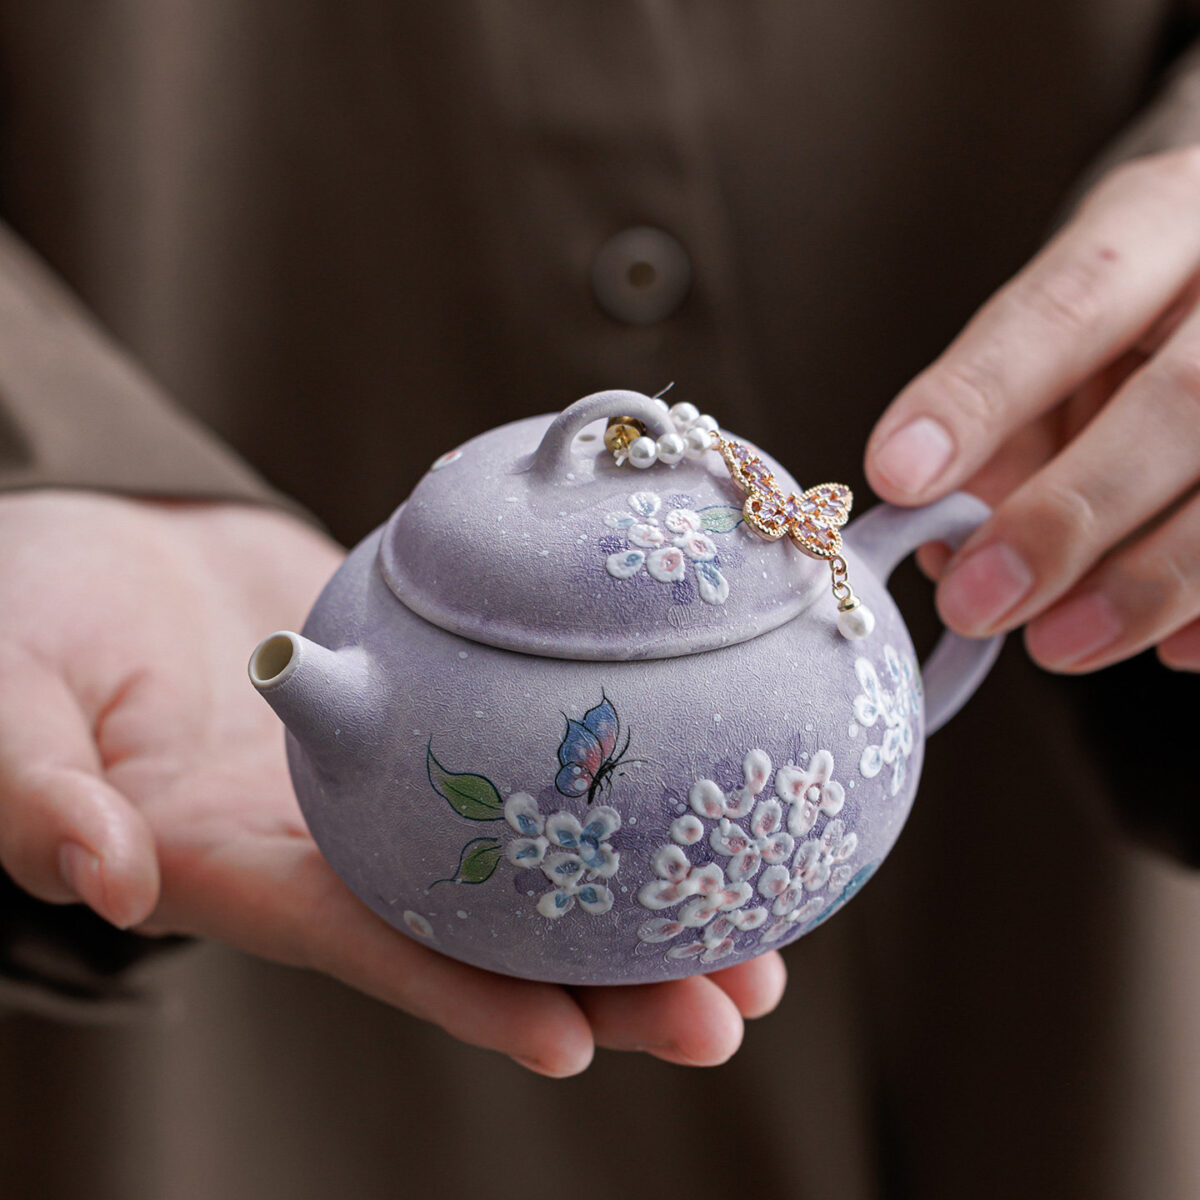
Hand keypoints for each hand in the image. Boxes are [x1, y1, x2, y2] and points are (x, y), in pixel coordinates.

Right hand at [0, 491, 784, 1073]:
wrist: (98, 549)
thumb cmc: (25, 619)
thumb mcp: (3, 699)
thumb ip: (36, 787)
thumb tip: (105, 876)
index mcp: (239, 858)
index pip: (364, 942)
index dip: (462, 996)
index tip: (573, 1045)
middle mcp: (335, 836)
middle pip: (483, 923)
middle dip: (605, 977)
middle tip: (734, 1005)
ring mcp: (394, 774)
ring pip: (531, 852)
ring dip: (642, 895)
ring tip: (767, 935)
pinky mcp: (431, 703)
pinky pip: (528, 743)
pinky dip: (610, 773)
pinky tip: (707, 776)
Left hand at [865, 146, 1199, 672]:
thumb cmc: (1138, 315)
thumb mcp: (1062, 333)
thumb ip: (1003, 423)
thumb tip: (947, 546)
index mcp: (1170, 218)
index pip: (1074, 299)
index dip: (983, 394)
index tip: (898, 476)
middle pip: (1186, 396)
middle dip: (1069, 516)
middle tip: (976, 601)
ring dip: (1151, 582)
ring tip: (1056, 644)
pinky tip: (1171, 651)